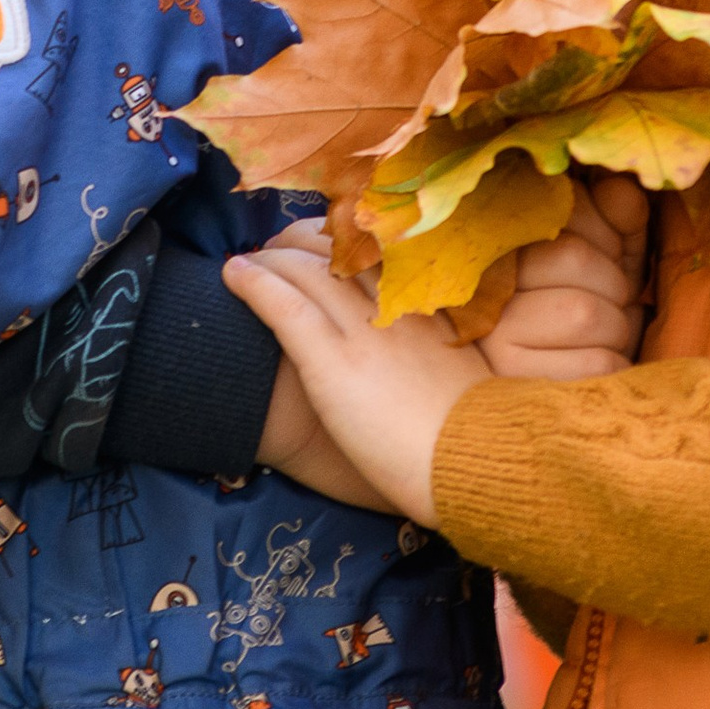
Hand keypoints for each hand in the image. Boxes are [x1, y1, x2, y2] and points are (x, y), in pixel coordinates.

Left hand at [224, 232, 491, 526]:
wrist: (476, 463)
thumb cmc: (476, 436)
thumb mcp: (463, 372)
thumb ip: (437, 347)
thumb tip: (428, 352)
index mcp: (424, 307)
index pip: (371, 254)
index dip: (335, 245)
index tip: (317, 249)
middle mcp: (391, 306)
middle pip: (334, 252)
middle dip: (297, 245)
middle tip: (273, 254)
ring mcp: (359, 332)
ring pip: (303, 270)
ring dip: (269, 260)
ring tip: (246, 263)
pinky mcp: (330, 362)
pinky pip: (285, 306)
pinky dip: (254, 284)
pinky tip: (233, 274)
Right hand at [478, 173, 648, 381]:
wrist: (572, 385)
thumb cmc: (593, 302)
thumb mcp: (611, 251)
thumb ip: (619, 215)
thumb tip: (623, 190)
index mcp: (503, 235)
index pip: (566, 210)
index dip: (606, 233)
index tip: (610, 254)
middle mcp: (484, 280)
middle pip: (573, 257)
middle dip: (615, 283)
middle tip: (613, 300)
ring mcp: (491, 334)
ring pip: (584, 313)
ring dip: (616, 327)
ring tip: (604, 335)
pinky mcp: (511, 384)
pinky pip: (594, 364)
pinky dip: (613, 364)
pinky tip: (597, 363)